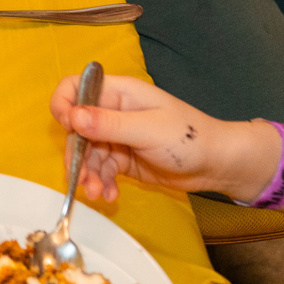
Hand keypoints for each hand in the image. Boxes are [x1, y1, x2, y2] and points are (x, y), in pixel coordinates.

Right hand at [50, 72, 275, 203]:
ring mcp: (117, 137)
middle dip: (76, 154)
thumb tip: (71, 117)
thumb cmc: (187, 138)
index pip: (75, 88)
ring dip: (87, 174)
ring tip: (97, 194)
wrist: (218, 165)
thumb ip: (108, 124)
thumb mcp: (147, 129)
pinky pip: (101, 170)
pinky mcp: (123, 159)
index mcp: (118, 93)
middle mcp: (112, 113)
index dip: (65, 106)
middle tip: (80, 179)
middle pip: (77, 128)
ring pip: (87, 153)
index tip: (69, 130)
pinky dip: (101, 183)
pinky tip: (111, 195)